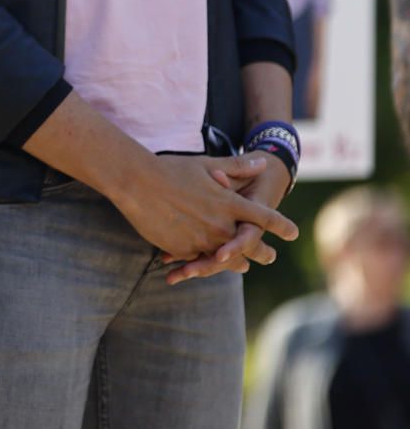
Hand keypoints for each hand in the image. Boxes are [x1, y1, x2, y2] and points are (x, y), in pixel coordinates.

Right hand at [112, 153, 296, 269]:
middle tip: (270, 257)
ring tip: (241, 266)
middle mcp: (221, 225)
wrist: (136, 182)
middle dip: (263, 253)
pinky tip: (204, 262)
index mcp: (229, 203)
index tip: (293, 233)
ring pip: (227, 259)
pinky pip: (199, 259)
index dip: (281, 226)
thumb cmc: (171, 169)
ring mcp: (203, 240)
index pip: (265, 217)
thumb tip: (263, 162)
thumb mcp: (205, 165)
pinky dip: (203, 260)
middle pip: (251, 245)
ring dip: (236, 262)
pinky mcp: (184, 250)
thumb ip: (236, 167)